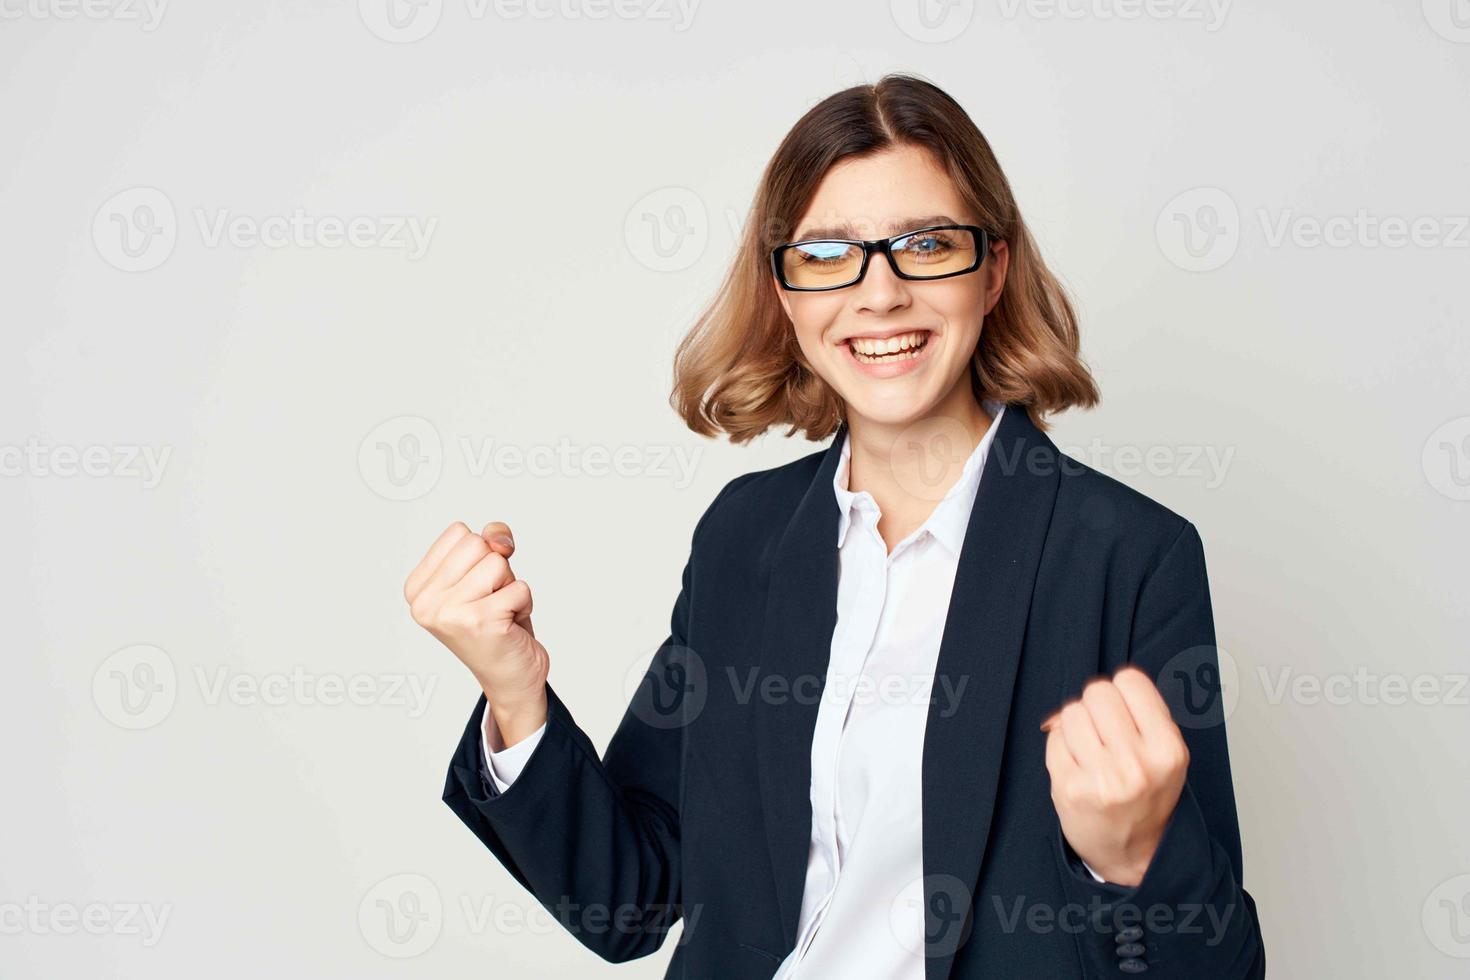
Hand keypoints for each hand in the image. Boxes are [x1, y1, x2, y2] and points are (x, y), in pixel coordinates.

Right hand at [404, 521, 547, 745]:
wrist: (509, 676)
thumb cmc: (495, 622)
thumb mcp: (485, 573)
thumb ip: (487, 541)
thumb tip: (499, 539)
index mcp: (417, 588)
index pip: (459, 533)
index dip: (480, 554)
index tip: (476, 587)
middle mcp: (426, 602)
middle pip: (477, 544)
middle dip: (496, 569)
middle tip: (491, 601)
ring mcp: (450, 613)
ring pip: (498, 563)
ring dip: (509, 587)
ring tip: (499, 613)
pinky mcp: (481, 622)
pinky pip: (519, 587)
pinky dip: (524, 604)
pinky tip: (509, 626)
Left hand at [1041, 665, 1188, 886]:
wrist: (1134, 854)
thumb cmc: (1147, 796)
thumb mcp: (1164, 754)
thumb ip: (1141, 713)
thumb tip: (1094, 690)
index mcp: (1167, 749)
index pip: (1131, 680)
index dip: (1122, 691)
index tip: (1123, 710)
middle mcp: (1137, 763)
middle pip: (1097, 692)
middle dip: (1096, 707)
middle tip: (1104, 733)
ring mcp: (1101, 778)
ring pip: (1070, 712)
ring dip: (1076, 727)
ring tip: (1092, 753)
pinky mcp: (1069, 788)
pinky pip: (1053, 738)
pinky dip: (1061, 747)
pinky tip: (1078, 767)